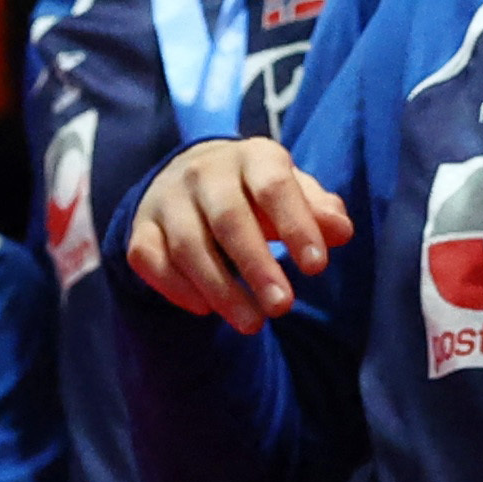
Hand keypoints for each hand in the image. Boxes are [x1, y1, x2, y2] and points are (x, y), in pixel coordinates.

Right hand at [127, 135, 353, 326]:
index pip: (274, 187)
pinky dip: (176, 288)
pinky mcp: (141, 227)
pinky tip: (206, 309)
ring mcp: (167, 199)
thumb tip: (341, 231)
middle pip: (228, 219)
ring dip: (221, 290)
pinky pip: (150, 260)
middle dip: (256, 266)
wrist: (193, 176)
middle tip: (282, 307)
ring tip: (252, 324)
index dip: (296, 226)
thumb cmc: (257, 192)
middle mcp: (204, 172)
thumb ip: (319, 211)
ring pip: (188, 246)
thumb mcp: (293, 192)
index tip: (316, 267)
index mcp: (252, 157)